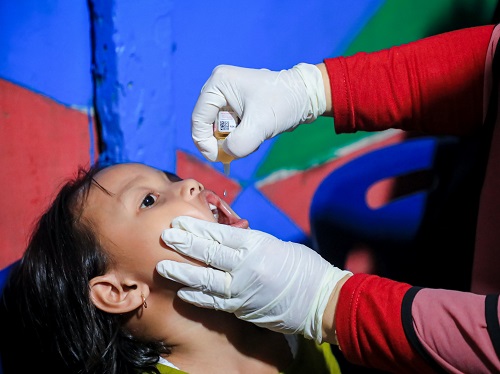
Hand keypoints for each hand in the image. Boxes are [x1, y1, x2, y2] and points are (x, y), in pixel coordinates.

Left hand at [156, 216, 350, 342]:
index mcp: (257, 246)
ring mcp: (243, 290)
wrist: (321, 301)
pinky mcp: (243, 308)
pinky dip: (197, 295)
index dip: (196, 228)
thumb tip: (226, 239)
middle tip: (164, 236)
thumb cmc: (304, 268)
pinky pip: (215, 301)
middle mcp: (246, 267)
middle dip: (184, 245)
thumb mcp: (277, 246)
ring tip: (163, 265)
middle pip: (208, 254)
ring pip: (205, 279)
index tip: (179, 222)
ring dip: (182, 272)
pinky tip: (183, 290)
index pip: (219, 235)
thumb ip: (250, 244)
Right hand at [191, 63, 325, 161]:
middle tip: (244, 146)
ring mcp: (227, 96)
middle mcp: (218, 87)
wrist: (305, 96)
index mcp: (218, 84)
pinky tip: (256, 132)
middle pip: (207, 125)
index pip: (198, 120)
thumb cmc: (283, 104)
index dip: (204, 143)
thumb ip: (238, 144)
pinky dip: (240, 136)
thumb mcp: (259, 126)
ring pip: (219, 129)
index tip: (218, 159)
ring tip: (255, 136)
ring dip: (234, 140)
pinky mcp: (236, 105)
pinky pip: (230, 128)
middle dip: (223, 141)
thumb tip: (225, 154)